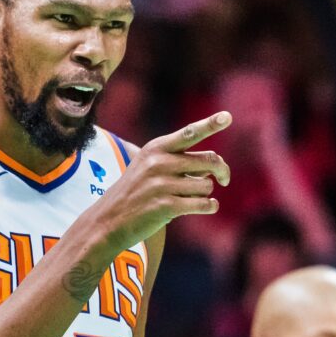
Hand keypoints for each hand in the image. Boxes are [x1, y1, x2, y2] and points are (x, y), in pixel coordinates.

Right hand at [91, 112, 231, 253]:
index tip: (227, 116)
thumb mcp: (149, 167)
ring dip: (205, 193)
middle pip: (209, 160)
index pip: (189, 133)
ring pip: (207, 186)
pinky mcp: (166, 206)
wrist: (108, 220)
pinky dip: (209, 207)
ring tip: (190, 198)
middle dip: (222, 171)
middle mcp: (159, 163)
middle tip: (224, 179)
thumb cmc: (136, 192)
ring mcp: (161, 185)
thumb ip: (179, 160)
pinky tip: (205, 207)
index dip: (210, 124)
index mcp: (156, 148)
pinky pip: (203, 204)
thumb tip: (216, 166)